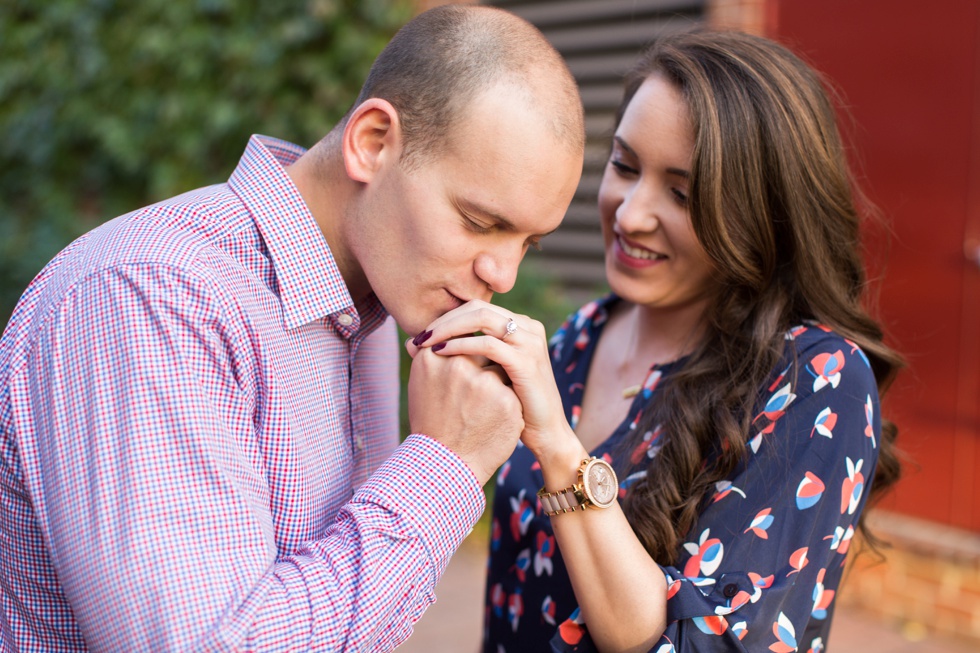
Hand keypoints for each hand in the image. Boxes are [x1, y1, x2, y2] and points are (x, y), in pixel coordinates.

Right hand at [406, 343, 523, 485]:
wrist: (447, 464)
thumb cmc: (432, 421)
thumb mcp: (420, 387)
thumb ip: (424, 357)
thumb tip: (419, 338)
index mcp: (432, 358)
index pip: (460, 338)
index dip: (463, 357)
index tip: (457, 378)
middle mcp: (458, 365)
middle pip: (482, 349)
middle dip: (481, 367)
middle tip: (467, 397)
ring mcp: (484, 382)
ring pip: (500, 366)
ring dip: (496, 381)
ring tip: (479, 408)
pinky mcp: (507, 399)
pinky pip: (512, 386)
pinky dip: (506, 399)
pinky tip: (492, 418)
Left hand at [407, 301, 585, 475]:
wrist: (545, 433)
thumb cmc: (510, 406)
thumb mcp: (485, 374)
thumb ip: (461, 354)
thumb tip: (412, 344)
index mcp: (520, 326)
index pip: (476, 309)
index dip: (446, 318)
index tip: (421, 335)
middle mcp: (528, 327)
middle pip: (477, 308)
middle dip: (444, 319)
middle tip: (419, 336)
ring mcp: (530, 342)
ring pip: (482, 317)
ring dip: (448, 327)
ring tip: (425, 341)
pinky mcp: (527, 361)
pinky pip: (488, 343)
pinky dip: (460, 345)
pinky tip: (440, 353)